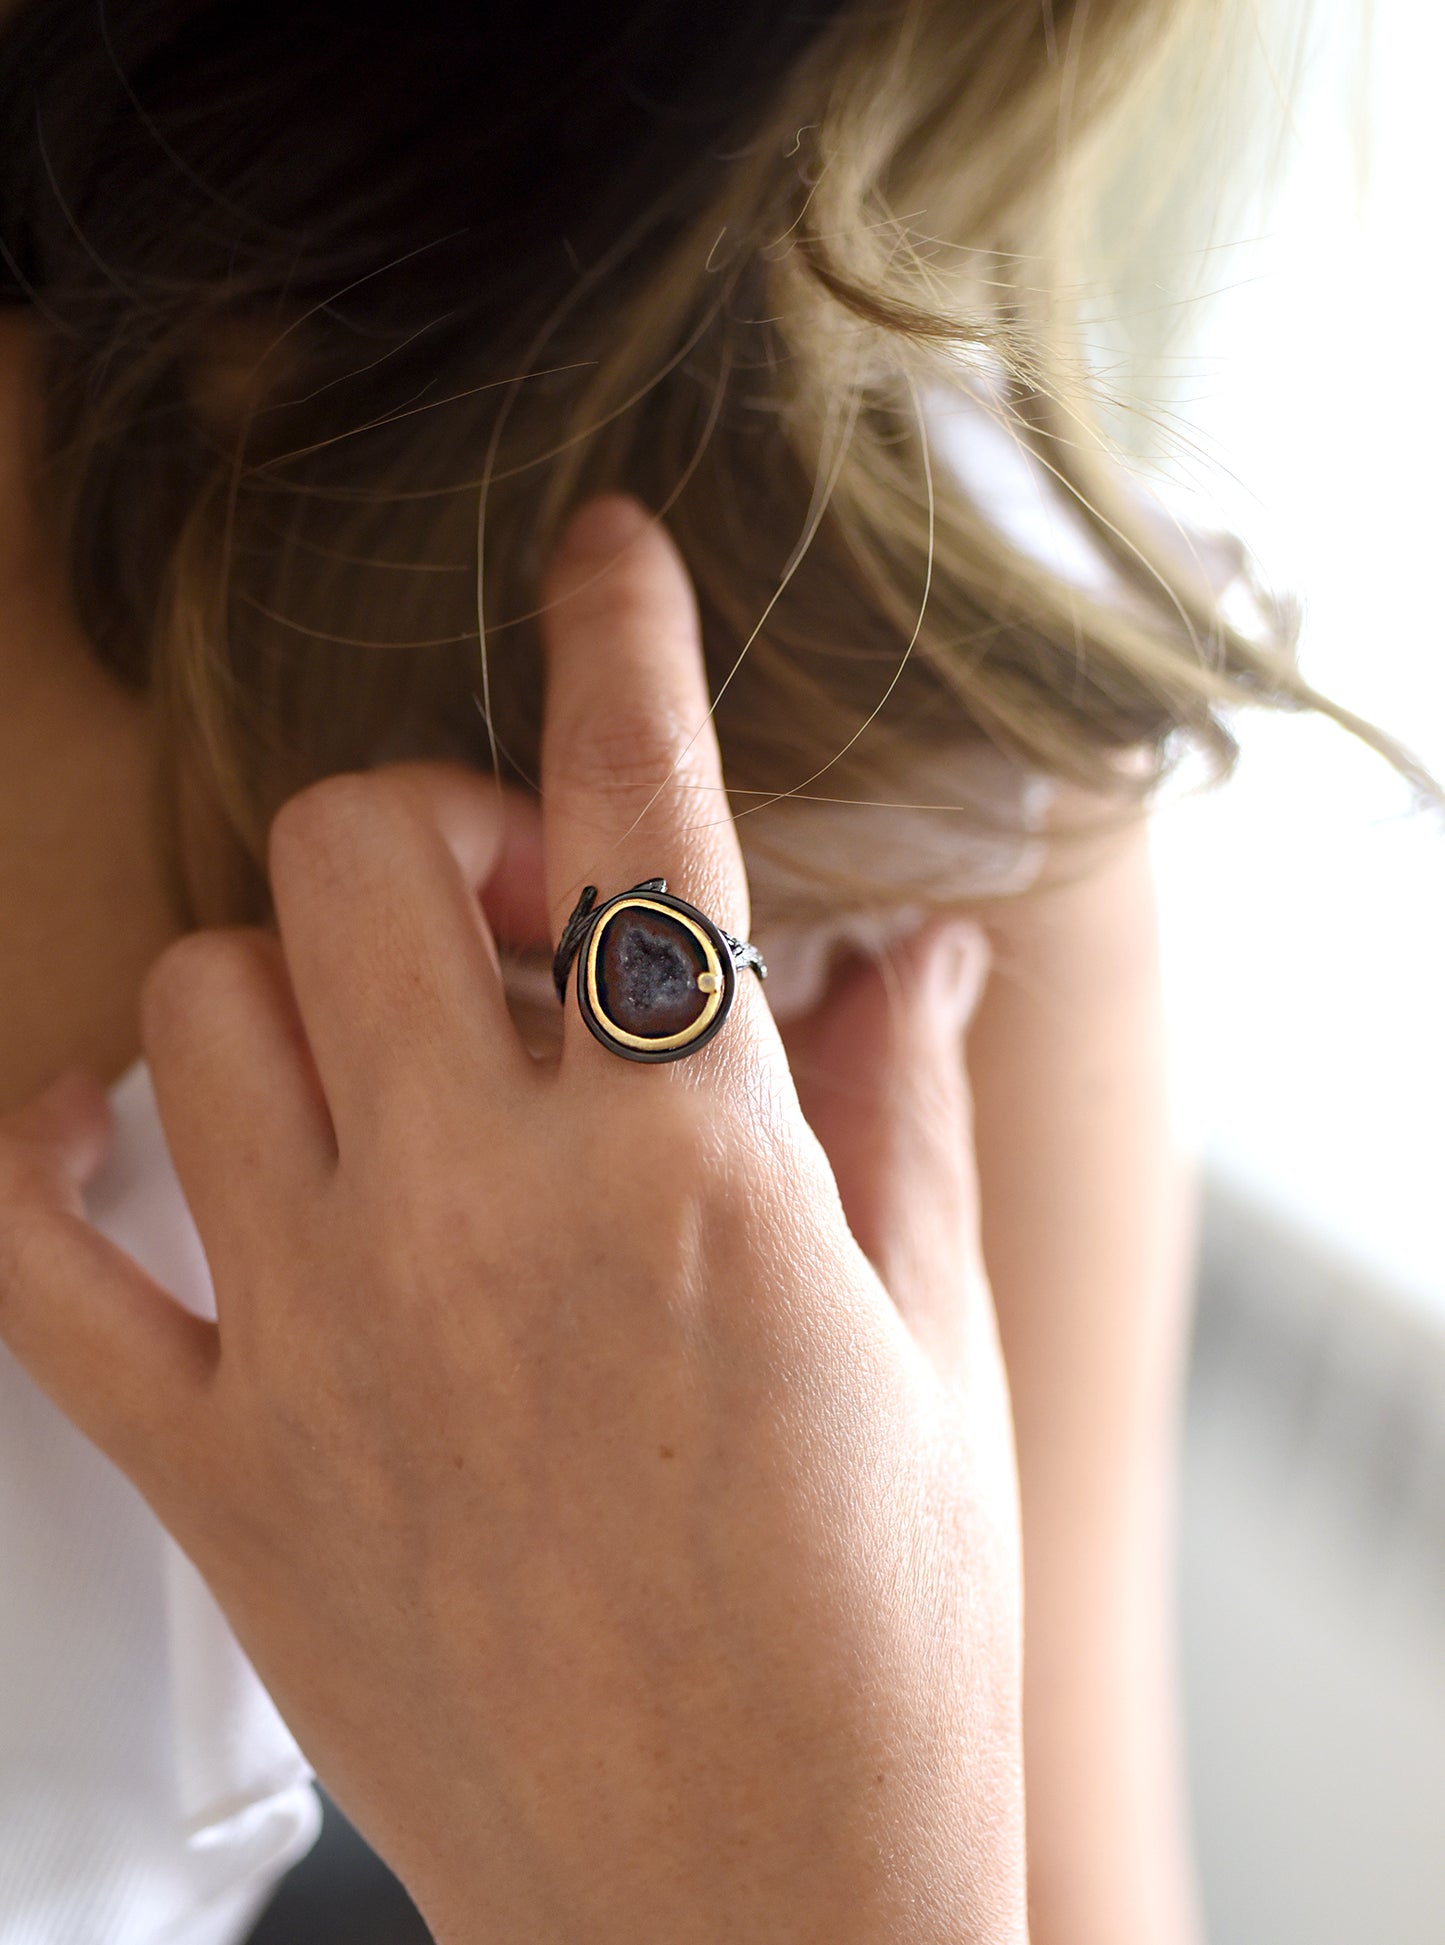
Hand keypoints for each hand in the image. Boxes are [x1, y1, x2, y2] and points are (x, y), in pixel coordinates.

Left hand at [0, 497, 1024, 1943]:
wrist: (742, 1916)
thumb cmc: (876, 1650)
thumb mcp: (928, 1356)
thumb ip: (897, 1121)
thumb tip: (917, 960)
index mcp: (693, 1184)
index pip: (647, 829)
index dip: (626, 653)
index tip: (607, 558)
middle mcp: (485, 1224)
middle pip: (353, 857)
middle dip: (432, 824)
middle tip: (510, 911)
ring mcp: (325, 1340)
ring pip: (193, 1005)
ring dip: (285, 977)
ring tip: (376, 1054)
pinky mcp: (218, 1466)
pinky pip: (37, 1251)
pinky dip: (40, 1150)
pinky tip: (112, 1127)